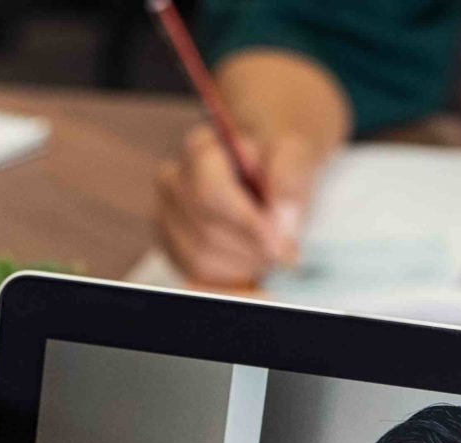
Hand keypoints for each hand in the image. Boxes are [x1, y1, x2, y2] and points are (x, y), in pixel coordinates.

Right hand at [154, 124, 323, 286]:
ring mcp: (165, 215)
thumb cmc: (277, 165)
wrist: (265, 174)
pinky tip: (251, 260)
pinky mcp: (170, 246)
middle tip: (286, 251)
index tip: (280, 243)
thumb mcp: (294, 157)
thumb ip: (289, 178)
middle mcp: (172, 180)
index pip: (210, 192)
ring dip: (243, 263)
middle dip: (251, 248)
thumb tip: (282, 216)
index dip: (247, 223)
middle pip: (206, 231)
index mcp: (200, 149)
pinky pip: (197, 275)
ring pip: (200, 257)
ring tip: (270, 251)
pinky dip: (231, 275)